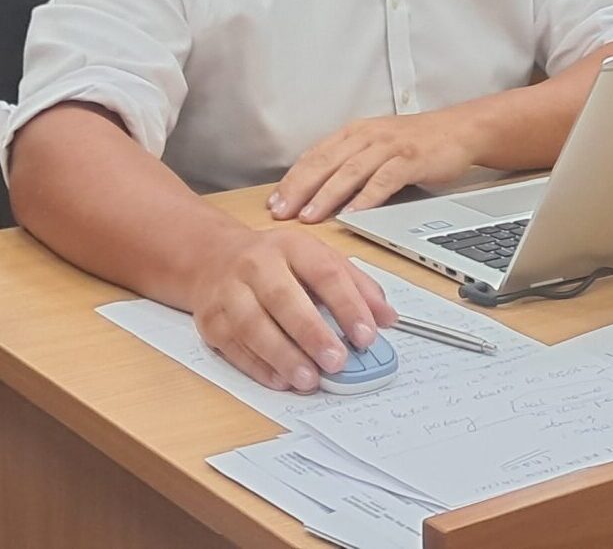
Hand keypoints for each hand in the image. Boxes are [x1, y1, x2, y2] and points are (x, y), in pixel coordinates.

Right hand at [191, 227, 395, 391]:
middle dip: (312, 333)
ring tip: (310, 378)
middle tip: (337, 361)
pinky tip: (281, 379)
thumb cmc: (279, 264)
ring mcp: (229, 292)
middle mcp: (257, 265)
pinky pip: (234, 346)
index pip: (325, 273)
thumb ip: (358, 287)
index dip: (348, 305)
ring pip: (254, 325)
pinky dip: (258, 367)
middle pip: (284, 299)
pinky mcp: (210, 320)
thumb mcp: (321, 260)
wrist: (213, 258)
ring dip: (283, 356)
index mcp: (293, 246)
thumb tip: (388, 318)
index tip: (367, 335)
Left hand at [270, 110, 478, 222]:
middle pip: (325, 162)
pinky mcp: (411, 158)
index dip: (291, 179)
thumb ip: (350, 162)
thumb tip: (316, 191)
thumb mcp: (377, 145)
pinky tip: (353, 214)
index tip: (273, 203)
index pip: (314, 155)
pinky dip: (366, 197)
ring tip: (309, 216)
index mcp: (354, 132)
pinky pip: (384, 179)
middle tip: (280, 213)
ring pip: (350, 171)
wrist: (460, 130)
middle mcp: (368, 135)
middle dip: (299, 189)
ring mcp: (390, 146)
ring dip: (326, 195)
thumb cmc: (417, 142)